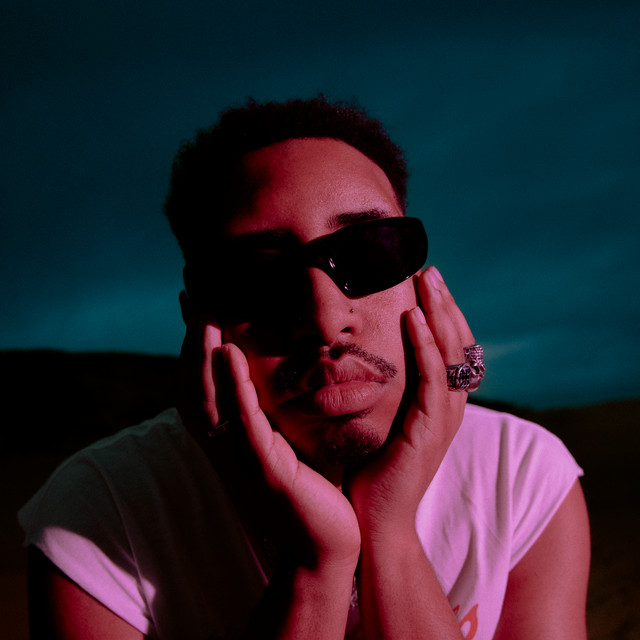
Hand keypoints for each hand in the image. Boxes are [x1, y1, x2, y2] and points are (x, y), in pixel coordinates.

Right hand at [178, 305, 360, 573]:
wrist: (323, 547)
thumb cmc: (309, 493)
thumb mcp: (285, 446)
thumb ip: (273, 414)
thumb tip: (279, 378)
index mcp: (232, 441)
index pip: (202, 387)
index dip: (192, 350)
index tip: (192, 309)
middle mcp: (227, 448)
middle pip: (195, 388)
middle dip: (191, 345)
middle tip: (193, 299)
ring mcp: (242, 459)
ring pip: (212, 400)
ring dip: (204, 357)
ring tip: (205, 316)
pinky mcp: (265, 469)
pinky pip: (244, 421)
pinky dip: (233, 387)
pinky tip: (230, 355)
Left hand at [347, 266, 473, 535]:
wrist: (374, 521)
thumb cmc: (372, 472)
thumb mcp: (383, 421)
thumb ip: (386, 392)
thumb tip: (362, 360)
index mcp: (439, 404)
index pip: (447, 349)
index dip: (441, 314)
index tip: (424, 283)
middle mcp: (449, 408)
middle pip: (456, 344)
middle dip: (444, 304)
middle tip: (430, 270)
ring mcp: (443, 419)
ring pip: (450, 354)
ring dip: (439, 313)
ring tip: (428, 279)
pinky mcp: (429, 430)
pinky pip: (432, 378)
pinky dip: (424, 345)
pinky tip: (414, 316)